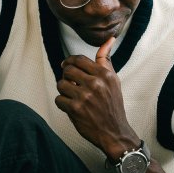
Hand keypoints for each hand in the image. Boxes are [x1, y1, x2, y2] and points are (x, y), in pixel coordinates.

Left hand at [54, 37, 138, 157]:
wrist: (115, 132)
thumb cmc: (113, 105)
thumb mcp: (114, 81)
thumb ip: (105, 60)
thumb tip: (109, 40)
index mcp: (105, 74)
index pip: (79, 59)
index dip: (69, 62)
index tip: (66, 66)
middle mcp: (95, 83)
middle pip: (67, 70)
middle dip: (66, 76)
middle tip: (70, 83)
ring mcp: (85, 96)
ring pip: (61, 84)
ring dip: (64, 91)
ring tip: (72, 96)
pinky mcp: (76, 109)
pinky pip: (59, 99)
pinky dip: (62, 104)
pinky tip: (71, 107)